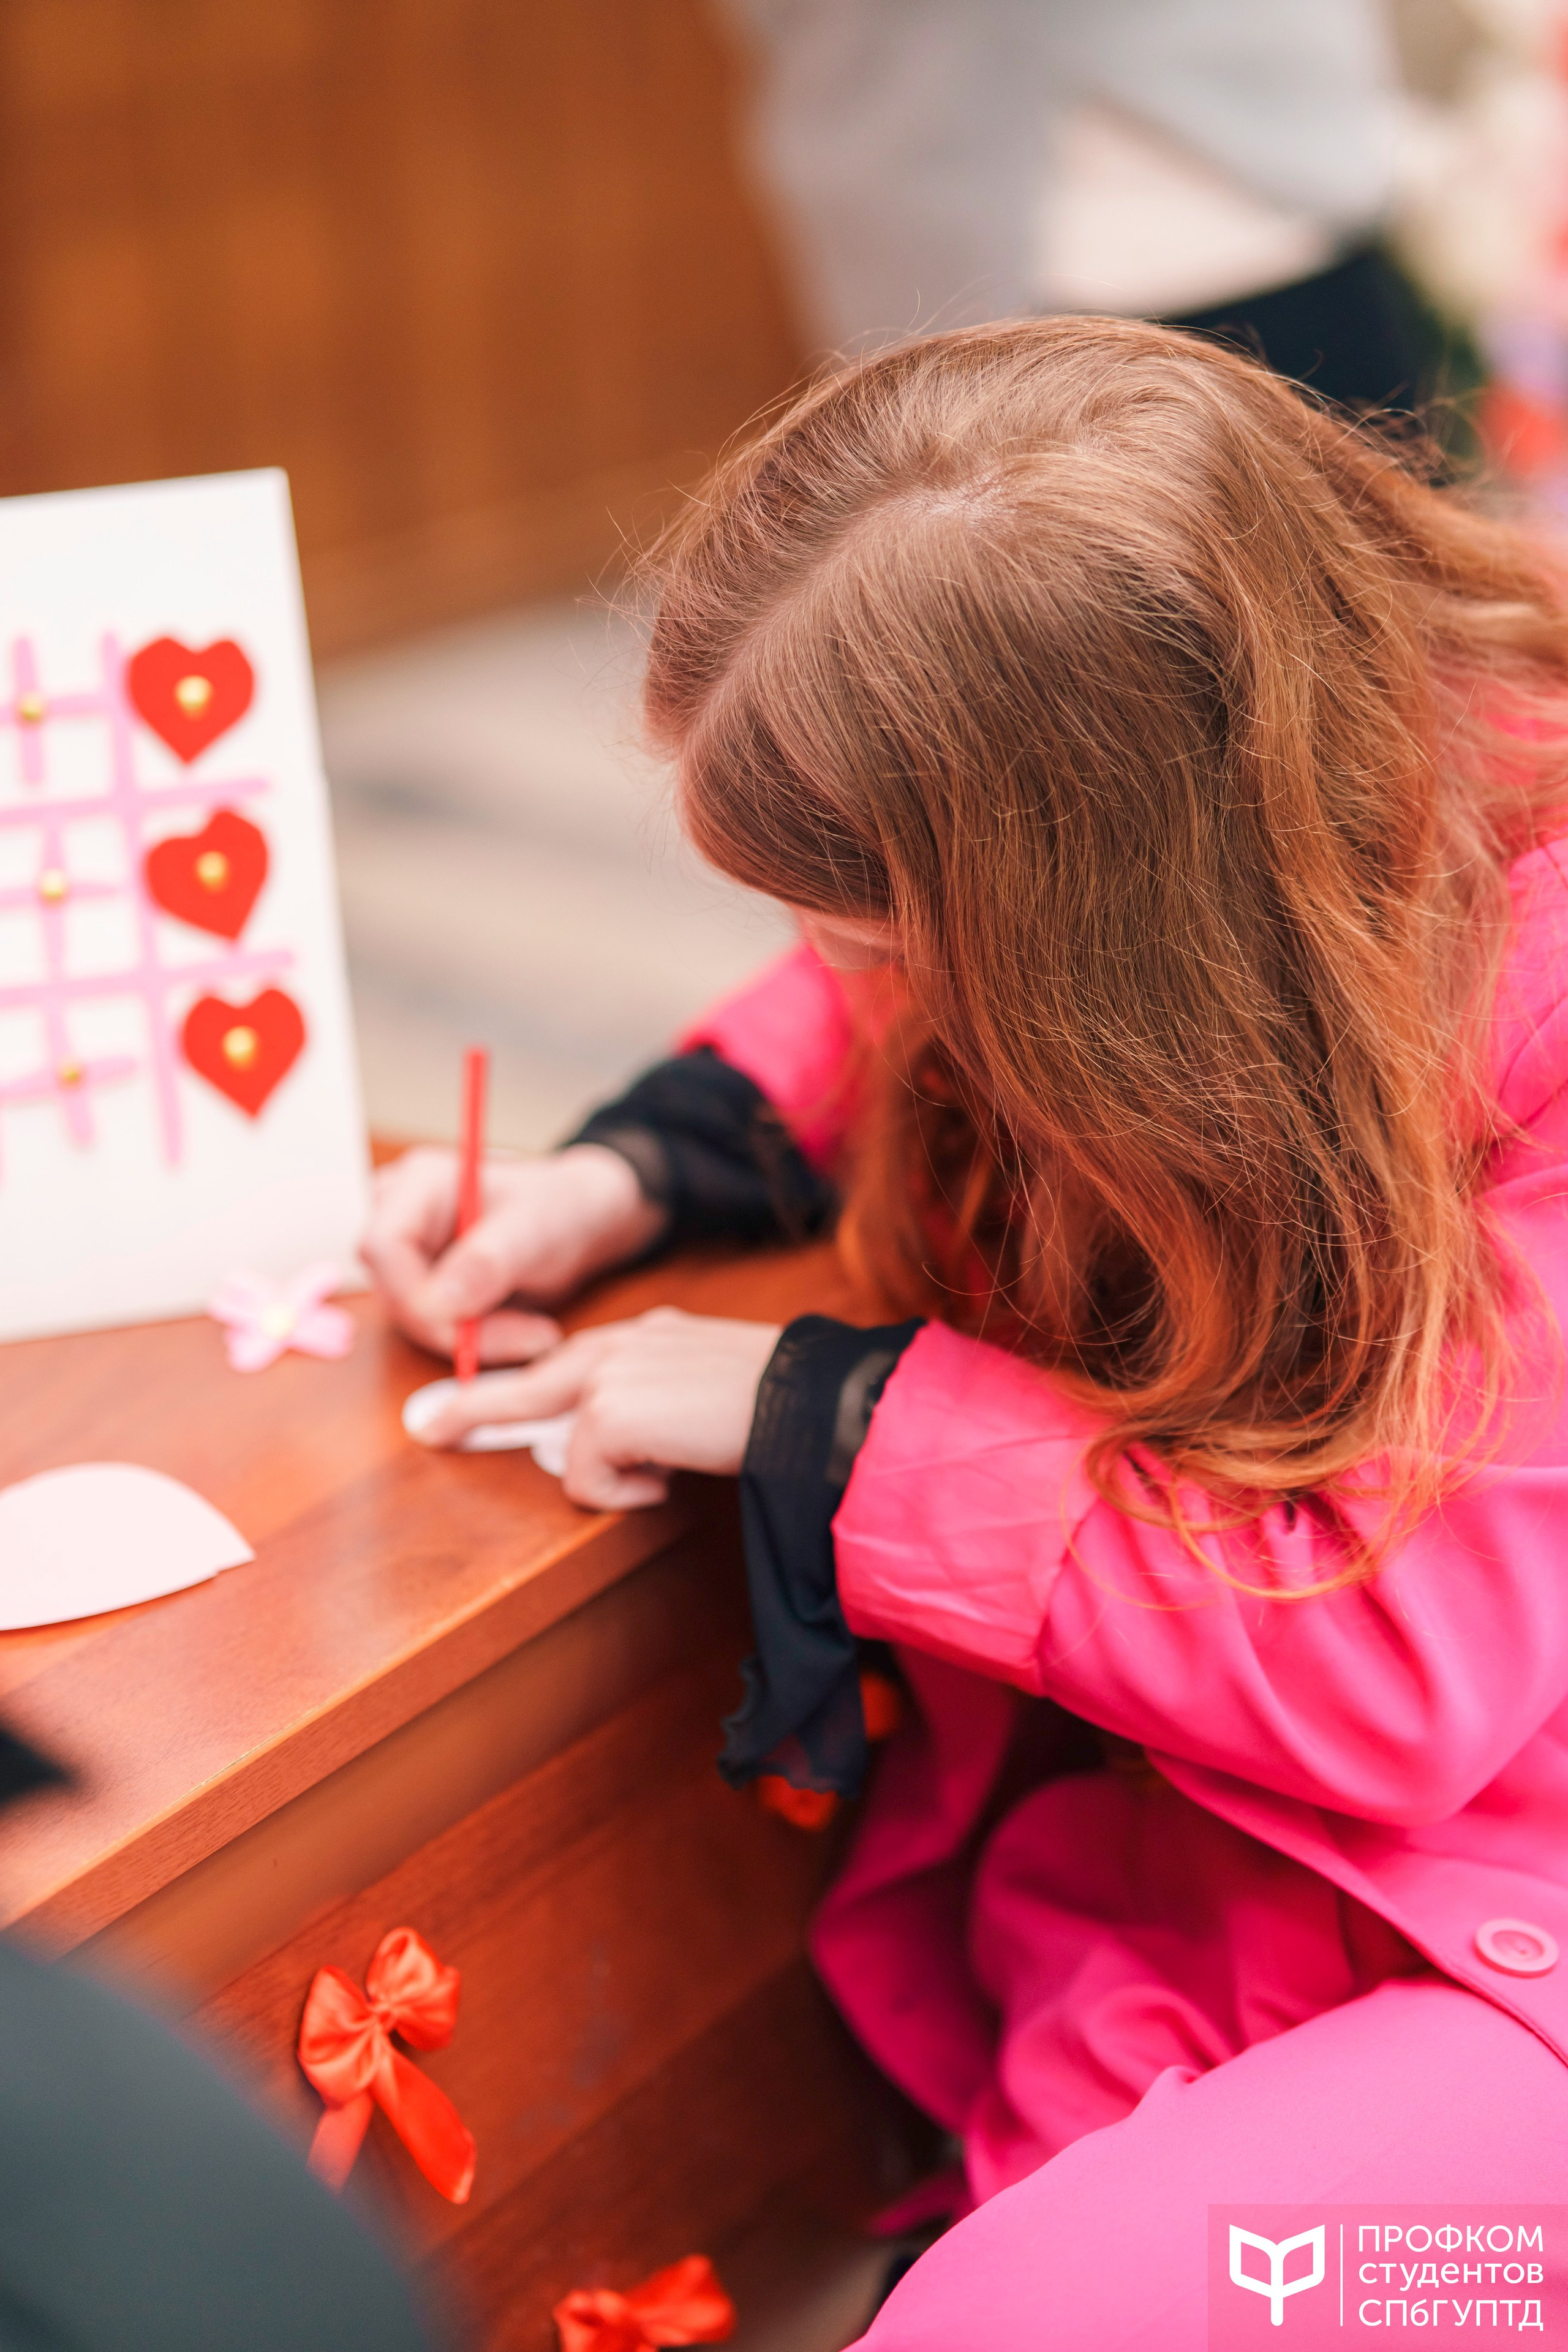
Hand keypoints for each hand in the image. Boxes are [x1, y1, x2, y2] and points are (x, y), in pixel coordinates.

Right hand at [361, 1143, 667, 1363]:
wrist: (580, 1221)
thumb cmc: (559, 1206)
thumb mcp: (535, 1228)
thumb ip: (488, 1260)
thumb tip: (437, 1304)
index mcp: (419, 1184)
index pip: (382, 1247)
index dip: (414, 1296)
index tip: (468, 1328)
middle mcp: (402, 1217)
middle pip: (394, 1290)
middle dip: (454, 1327)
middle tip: (528, 1336)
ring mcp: (410, 1256)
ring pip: (414, 1319)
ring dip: (474, 1340)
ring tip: (536, 1332)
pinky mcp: (427, 1288)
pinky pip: (435, 1329)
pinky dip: (477, 1342)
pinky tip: (523, 1331)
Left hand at [404, 1307, 783, 1509]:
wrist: (810, 1401)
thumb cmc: (779, 1404)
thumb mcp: (710, 1392)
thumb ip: (662, 1405)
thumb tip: (631, 1455)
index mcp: (649, 1336)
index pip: (571, 1359)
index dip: (523, 1384)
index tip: (477, 1399)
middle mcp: (623, 1344)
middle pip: (532, 1382)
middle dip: (476, 1406)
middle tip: (432, 1427)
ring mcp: (610, 1374)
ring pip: (569, 1448)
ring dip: (610, 1477)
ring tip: (665, 1472)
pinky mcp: (607, 1412)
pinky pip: (585, 1478)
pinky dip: (623, 1493)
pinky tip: (668, 1478)